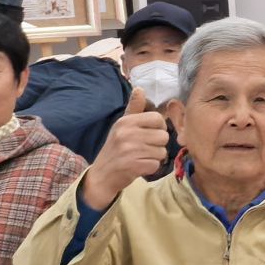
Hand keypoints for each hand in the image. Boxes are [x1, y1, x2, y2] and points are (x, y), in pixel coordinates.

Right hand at [84, 88, 170, 211]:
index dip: (158, 127)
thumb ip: (134, 108)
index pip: (158, 119)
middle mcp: (127, 134)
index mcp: (126, 122)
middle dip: (158, 144)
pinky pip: (156, 165)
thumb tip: (140, 89)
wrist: (102, 175)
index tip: (149, 133)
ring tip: (141, 157)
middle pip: (163, 136)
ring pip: (162, 151)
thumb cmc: (116, 148)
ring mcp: (130, 151)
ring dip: (155, 157)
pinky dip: (150, 167)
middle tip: (144, 148)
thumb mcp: (122, 126)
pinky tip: (139, 166)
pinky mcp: (134, 166)